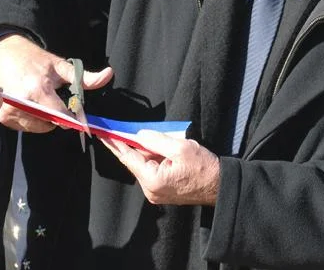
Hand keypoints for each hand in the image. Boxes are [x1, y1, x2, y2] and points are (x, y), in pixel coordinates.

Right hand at [0, 33, 112, 132]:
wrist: (3, 53)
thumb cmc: (35, 59)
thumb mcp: (60, 66)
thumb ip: (84, 77)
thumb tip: (108, 74)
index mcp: (39, 89)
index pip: (61, 116)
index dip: (71, 117)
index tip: (76, 114)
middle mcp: (22, 103)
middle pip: (50, 124)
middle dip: (56, 116)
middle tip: (53, 99)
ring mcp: (10, 111)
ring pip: (38, 127)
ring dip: (44, 119)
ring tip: (40, 100)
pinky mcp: (3, 117)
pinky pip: (25, 127)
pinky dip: (31, 120)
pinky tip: (29, 104)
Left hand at [100, 130, 219, 205]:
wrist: (220, 187)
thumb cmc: (204, 167)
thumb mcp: (180, 147)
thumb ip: (156, 140)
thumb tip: (139, 135)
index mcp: (152, 180)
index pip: (128, 157)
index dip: (115, 143)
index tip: (102, 133)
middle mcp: (150, 190)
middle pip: (135, 161)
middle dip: (136, 145)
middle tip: (132, 129)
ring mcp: (155, 193)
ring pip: (144, 166)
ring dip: (148, 152)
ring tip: (163, 143)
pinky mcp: (162, 192)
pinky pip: (151, 171)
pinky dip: (154, 159)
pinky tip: (164, 151)